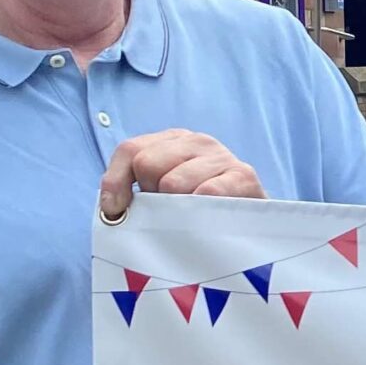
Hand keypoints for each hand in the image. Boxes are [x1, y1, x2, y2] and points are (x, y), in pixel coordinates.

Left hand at [98, 130, 265, 221]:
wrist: (254, 223)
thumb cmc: (200, 210)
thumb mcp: (162, 194)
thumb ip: (132, 190)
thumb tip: (111, 208)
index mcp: (173, 140)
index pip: (130, 150)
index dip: (115, 182)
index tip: (115, 211)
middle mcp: (197, 141)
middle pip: (147, 163)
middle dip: (152, 194)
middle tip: (169, 210)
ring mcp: (221, 155)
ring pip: (173, 182)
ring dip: (176, 208)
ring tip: (191, 216)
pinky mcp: (243, 176)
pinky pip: (206, 192)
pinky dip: (199, 212)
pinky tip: (207, 219)